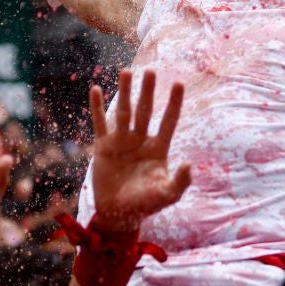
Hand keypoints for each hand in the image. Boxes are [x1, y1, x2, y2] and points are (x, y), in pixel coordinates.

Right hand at [90, 69, 190, 232]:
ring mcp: (121, 141)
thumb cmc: (145, 205)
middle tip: (151, 70)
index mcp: (158, 148)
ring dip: (125, 92)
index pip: (168, 121)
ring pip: (124, 111)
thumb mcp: (166, 195)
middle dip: (148, 91)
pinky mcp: (103, 147)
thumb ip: (180, 182)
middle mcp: (140, 140)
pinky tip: (96, 89)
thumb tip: (189, 164)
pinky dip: (97, 107)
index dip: (174, 103)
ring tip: (127, 71)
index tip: (179, 83)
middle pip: (145, 110)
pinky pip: (100, 123)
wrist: (118, 214)